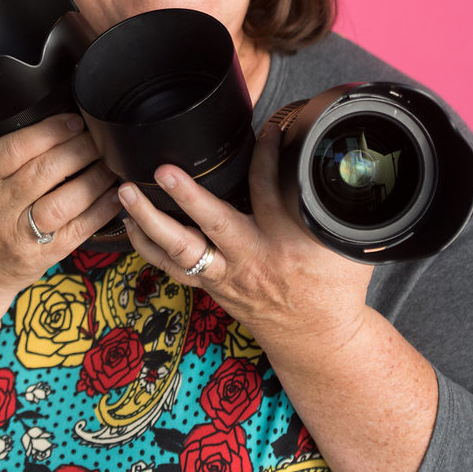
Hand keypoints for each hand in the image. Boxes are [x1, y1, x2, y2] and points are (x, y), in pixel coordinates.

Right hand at [0, 114, 118, 305]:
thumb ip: (7, 154)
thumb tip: (50, 122)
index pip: (15, 148)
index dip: (50, 131)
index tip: (74, 120)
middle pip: (44, 172)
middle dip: (80, 149)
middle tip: (99, 138)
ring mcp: (20, 234)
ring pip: (63, 202)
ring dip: (94, 179)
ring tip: (110, 163)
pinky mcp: (41, 256)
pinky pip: (77, 230)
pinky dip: (101, 210)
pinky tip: (115, 194)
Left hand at [117, 125, 373, 360]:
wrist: (318, 342)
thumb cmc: (334, 290)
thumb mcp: (346, 246)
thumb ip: (333, 206)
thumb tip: (329, 161)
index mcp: (287, 244)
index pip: (273, 191)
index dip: (268, 157)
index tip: (268, 129)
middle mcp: (251, 259)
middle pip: (214, 225)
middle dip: (188, 197)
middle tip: (164, 170)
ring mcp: (226, 276)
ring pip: (181, 251)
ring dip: (150, 221)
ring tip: (126, 192)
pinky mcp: (211, 286)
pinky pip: (173, 267)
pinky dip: (148, 246)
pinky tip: (129, 223)